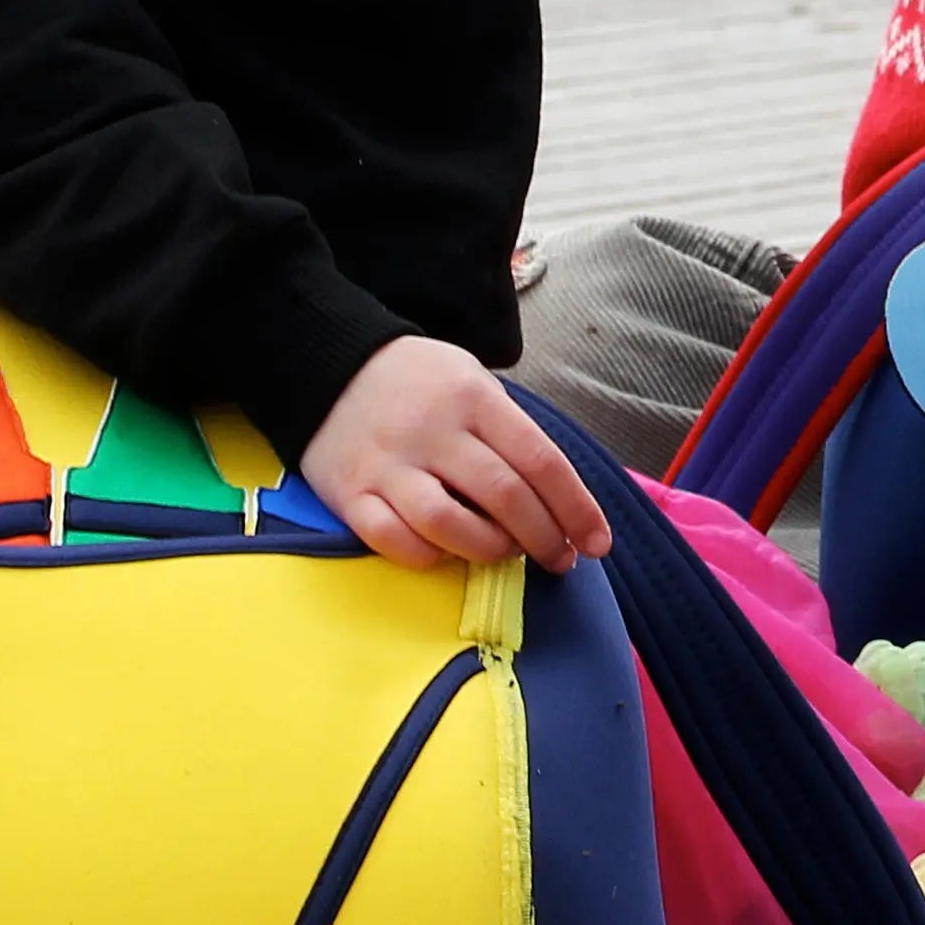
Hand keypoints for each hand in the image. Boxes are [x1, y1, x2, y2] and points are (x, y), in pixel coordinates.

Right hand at [303, 334, 612, 572]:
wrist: (328, 364)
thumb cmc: (418, 382)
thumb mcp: (473, 382)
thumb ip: (508, 433)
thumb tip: (556, 499)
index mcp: (474, 399)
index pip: (540, 461)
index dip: (576, 508)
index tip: (596, 542)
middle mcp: (434, 431)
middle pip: (504, 496)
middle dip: (544, 538)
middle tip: (561, 560)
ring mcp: (388, 465)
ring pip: (448, 524)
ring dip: (490, 550)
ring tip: (506, 554)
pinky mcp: (350, 494)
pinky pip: (392, 539)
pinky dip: (428, 556)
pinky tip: (446, 554)